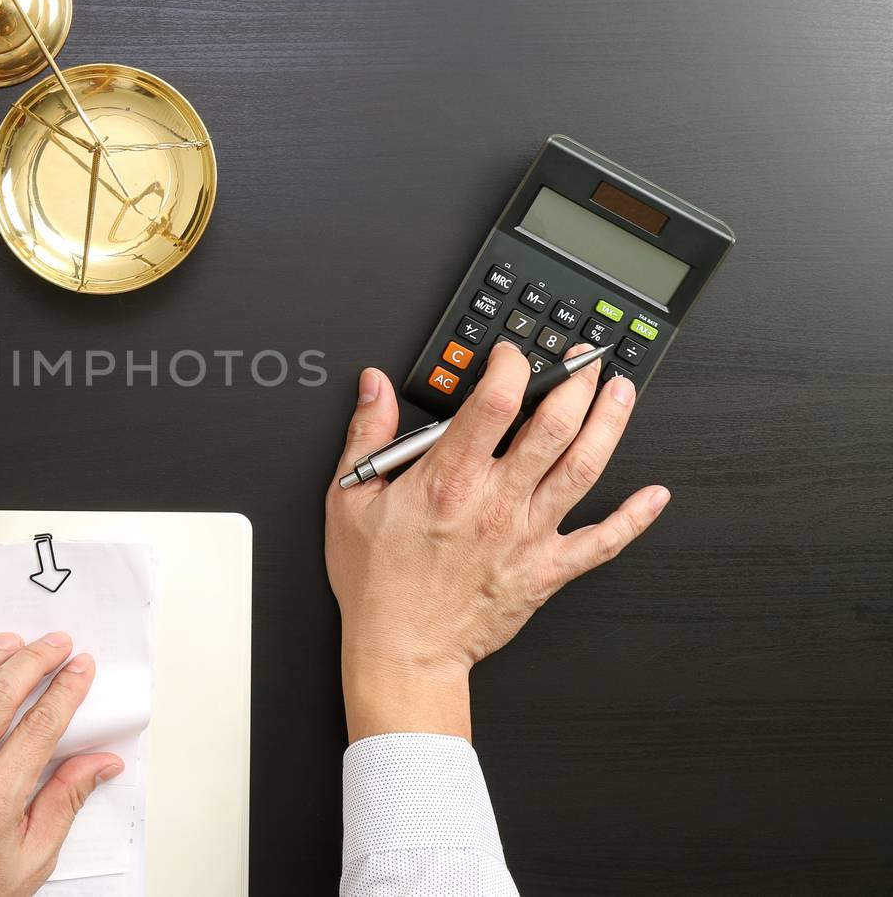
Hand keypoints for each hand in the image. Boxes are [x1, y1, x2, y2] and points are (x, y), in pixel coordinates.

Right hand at [325, 341, 670, 740]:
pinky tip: (654, 495)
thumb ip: (367, 437)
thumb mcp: (351, 500)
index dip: (512, 366)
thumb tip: (374, 388)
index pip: (494, 401)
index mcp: (448, 481)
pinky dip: (634, 518)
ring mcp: (528, 536)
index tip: (512, 355)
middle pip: (552, 426)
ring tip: (621, 394)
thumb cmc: (378, 584)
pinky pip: (603, 542)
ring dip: (609, 425)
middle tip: (585, 361)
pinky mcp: (547, 570)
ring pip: (583, 469)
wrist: (403, 651)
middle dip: (575, 382)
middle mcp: (497, 503)